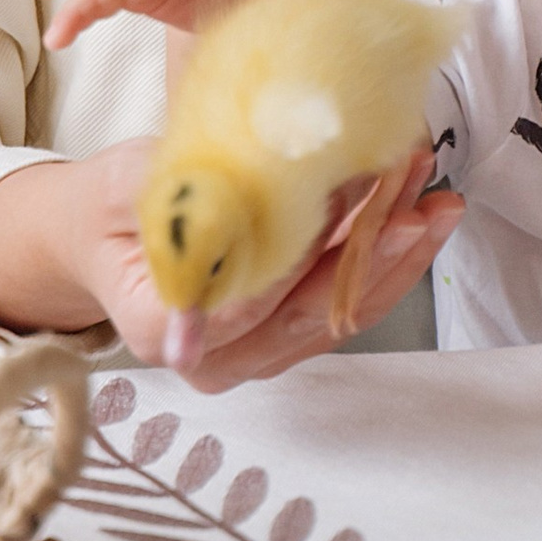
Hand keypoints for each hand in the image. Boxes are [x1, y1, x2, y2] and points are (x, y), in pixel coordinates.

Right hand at [0, 139, 459, 391]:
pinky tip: (420, 212)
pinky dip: (386, 259)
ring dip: (396, 256)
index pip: (251, 296)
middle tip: (423, 203)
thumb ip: (180, 195)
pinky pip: (345, 304)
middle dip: (376, 254)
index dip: (309, 249)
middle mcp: (215, 361)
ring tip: (438, 199)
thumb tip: (253, 179)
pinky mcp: (288, 336)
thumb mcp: (128, 184)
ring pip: (339, 313)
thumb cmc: (110, 208)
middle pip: (309, 312)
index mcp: (167, 331)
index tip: (353, 192)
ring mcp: (257, 356)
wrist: (103, 236)